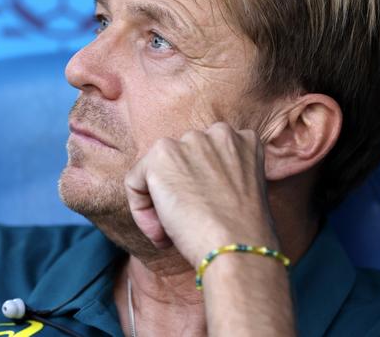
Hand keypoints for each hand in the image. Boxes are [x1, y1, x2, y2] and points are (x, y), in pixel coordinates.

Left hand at [124, 122, 277, 267]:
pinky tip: (159, 232)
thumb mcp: (244, 193)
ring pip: (156, 171)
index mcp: (243, 141)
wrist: (238, 247)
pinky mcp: (162, 156)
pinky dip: (140, 210)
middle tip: (186, 225)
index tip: (204, 215)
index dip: (201, 190)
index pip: (207, 157)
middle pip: (181, 161)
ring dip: (160, 202)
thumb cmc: (245, 235)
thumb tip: (190, 189)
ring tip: (172, 231)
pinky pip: (134, 182)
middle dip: (179, 191)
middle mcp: (217, 133)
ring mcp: (189, 142)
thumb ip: (223, 177)